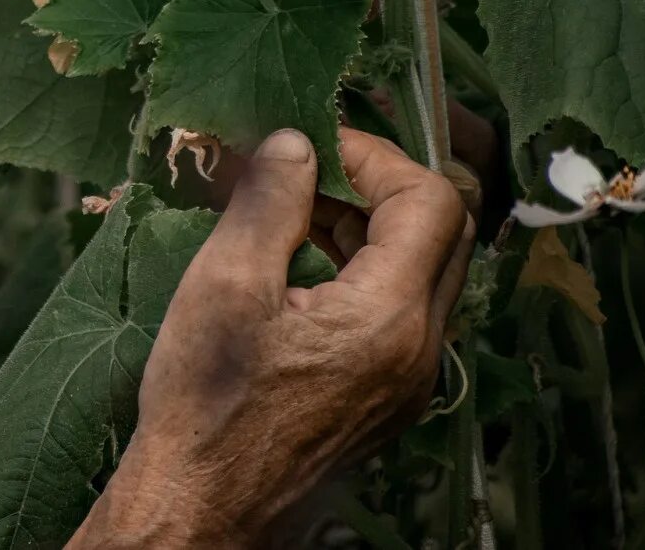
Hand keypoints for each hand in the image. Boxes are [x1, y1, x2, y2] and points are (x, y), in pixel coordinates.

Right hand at [68, 128, 472, 548]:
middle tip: (306, 170)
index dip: (375, 157)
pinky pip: (398, 311)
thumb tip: (296, 142)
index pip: (432, 202)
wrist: (202, 503)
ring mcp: (407, 378)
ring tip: (288, 212)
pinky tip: (295, 267)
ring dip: (366, 226)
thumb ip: (269, 203)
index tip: (311, 145)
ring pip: (421, 272)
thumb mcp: (225, 284)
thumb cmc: (205, 401)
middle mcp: (418, 349)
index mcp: (389, 318)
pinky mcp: (385, 396)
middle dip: (377, 185)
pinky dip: (359, 269)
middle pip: (442, 233)